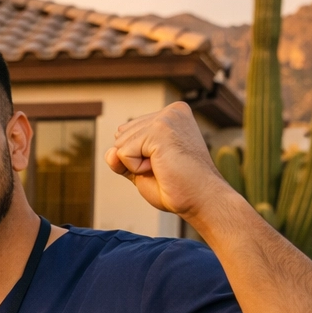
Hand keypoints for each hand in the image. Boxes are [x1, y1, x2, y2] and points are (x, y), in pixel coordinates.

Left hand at [104, 100, 232, 223]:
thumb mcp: (140, 168)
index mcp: (170, 116)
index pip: (126, 133)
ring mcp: (167, 118)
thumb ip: (120, 157)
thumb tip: (110, 152)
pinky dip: (136, 168)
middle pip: (121, 136)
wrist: (201, 200)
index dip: (136, 157)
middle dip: (134, 159)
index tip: (164, 164)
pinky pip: (123, 153)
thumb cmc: (176, 186)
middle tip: (165, 168)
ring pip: (120, 144)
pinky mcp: (160, 129)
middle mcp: (171, 112)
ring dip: (136, 165)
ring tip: (165, 168)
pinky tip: (161, 168)